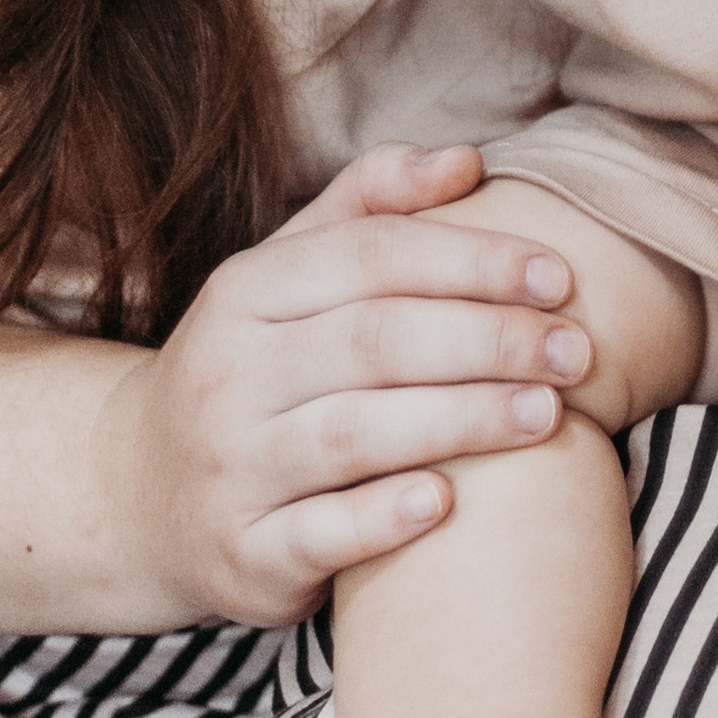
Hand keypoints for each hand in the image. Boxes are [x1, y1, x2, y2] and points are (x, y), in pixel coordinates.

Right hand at [96, 143, 593, 627]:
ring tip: (550, 415)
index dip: (472, 261)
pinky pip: (318, 535)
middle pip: (375, 342)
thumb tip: (466, 161)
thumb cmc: (255, 367)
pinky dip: (383, 518)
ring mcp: (230, 468)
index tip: (559, 277)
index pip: (372, 256)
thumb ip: (372, 207)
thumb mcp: (286, 275)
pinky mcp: (242, 555)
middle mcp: (228, 374)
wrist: (140, 493)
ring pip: (354, 435)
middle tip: (577, 351)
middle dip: (489, 341)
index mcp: (245, 291)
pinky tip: (448, 502)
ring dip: (462, 421)